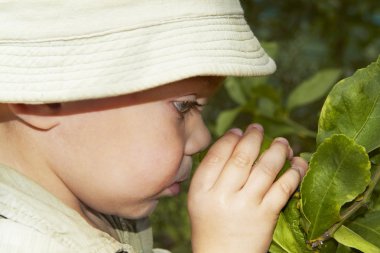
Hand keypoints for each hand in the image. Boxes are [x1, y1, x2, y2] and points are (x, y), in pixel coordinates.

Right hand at [188, 124, 307, 252]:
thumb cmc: (210, 225)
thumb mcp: (199, 199)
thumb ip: (210, 174)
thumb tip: (233, 143)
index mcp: (201, 189)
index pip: (217, 155)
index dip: (230, 139)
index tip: (239, 131)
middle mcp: (222, 195)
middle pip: (242, 157)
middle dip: (253, 137)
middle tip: (258, 128)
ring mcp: (246, 205)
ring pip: (266, 168)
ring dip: (278, 151)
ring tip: (282, 143)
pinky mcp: (266, 215)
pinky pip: (283, 187)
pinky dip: (294, 172)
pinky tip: (297, 163)